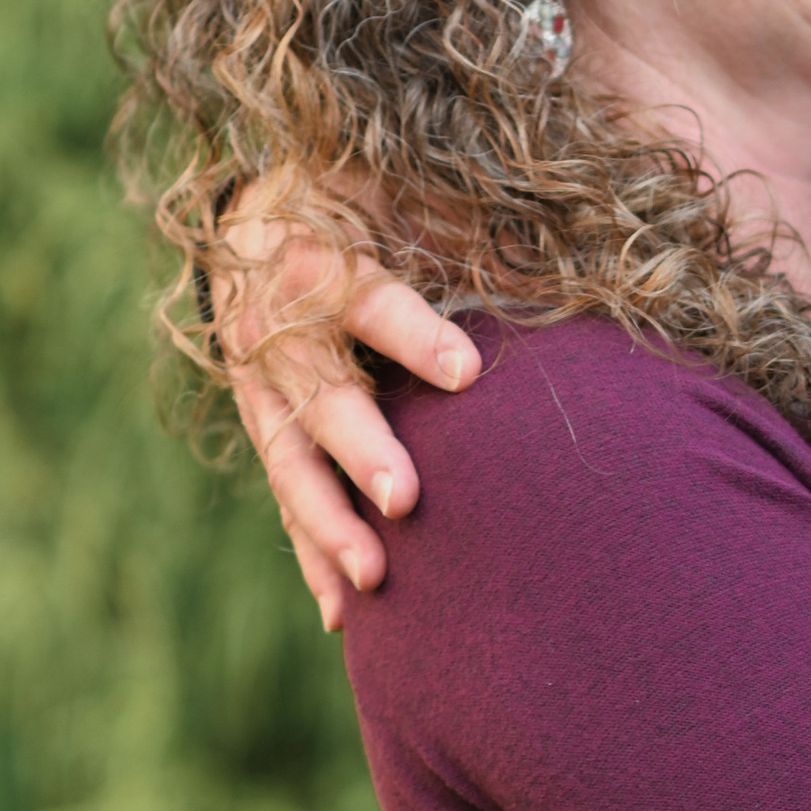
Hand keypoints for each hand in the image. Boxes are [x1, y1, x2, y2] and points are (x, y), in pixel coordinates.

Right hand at [214, 192, 479, 625]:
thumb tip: (556, 247)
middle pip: (325, 398)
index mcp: (320, 264)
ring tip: (376, 578)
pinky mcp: (264, 429)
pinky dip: (313, 553)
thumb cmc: (355, 202)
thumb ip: (459, 226)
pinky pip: (288, 498)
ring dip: (333, 526)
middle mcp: (280, 332)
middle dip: (366, 452)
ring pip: (294, 465)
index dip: (414, 335)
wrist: (253, 221)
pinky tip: (343, 615)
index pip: (369, 300)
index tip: (469, 373)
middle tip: (409, 500)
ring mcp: (262, 389)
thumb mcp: (395, 195)